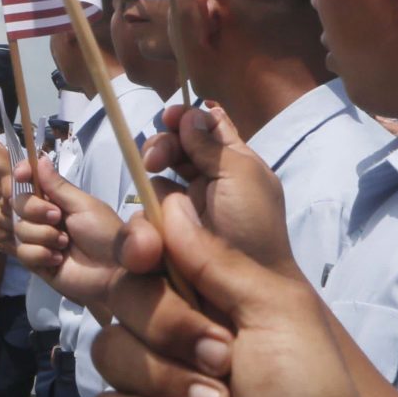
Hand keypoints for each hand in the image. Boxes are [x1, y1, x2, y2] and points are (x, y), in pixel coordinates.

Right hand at [11, 153, 127, 307]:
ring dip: (44, 236)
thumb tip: (40, 158)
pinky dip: (41, 254)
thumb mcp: (84, 205)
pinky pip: (22, 252)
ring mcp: (38, 240)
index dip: (20, 176)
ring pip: (19, 229)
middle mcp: (44, 217)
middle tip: (57, 218)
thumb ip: (58, 185)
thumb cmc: (105, 234)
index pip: (28, 182)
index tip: (21, 175)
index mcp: (56, 200)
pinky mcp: (36, 262)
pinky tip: (58, 260)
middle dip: (35, 210)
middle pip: (17, 204)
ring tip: (65, 245)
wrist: (115, 272)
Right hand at [89, 194, 384, 396]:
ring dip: (167, 379)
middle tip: (224, 357)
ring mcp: (147, 384)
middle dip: (170, 325)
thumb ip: (218, 258)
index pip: (147, 254)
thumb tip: (168, 204)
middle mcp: (171, 335)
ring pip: (110, 351)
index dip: (135, 246)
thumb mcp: (279, 311)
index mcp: (207, 299)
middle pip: (120, 296)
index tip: (146, 252)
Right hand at [142, 104, 296, 274]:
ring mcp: (183, 205)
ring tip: (151, 169)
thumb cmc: (252, 225)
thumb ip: (213, 143)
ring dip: (152, 170)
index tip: (170, 116)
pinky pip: (145, 207)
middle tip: (156, 153)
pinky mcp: (163, 229)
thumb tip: (190, 114)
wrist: (242, 282)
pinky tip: (154, 208)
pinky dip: (147, 206)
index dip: (189, 119)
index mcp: (233, 164)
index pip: (208, 130)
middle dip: (164, 143)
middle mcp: (206, 181)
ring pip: (154, 175)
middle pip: (175, 147)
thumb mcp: (241, 174)